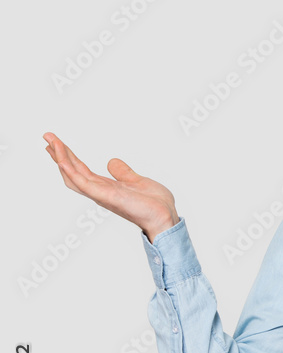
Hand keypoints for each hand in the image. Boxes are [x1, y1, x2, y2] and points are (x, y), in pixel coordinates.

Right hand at [42, 132, 179, 241]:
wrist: (166, 216)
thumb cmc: (154, 204)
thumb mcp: (137, 181)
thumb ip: (123, 173)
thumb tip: (111, 162)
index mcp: (106, 187)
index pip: (81, 170)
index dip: (68, 156)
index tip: (57, 142)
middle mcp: (100, 191)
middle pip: (73, 171)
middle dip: (59, 154)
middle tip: (46, 136)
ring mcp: (101, 195)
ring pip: (74, 176)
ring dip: (61, 158)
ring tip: (51, 142)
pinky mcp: (107, 197)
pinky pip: (84, 184)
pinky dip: (71, 173)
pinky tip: (61, 161)